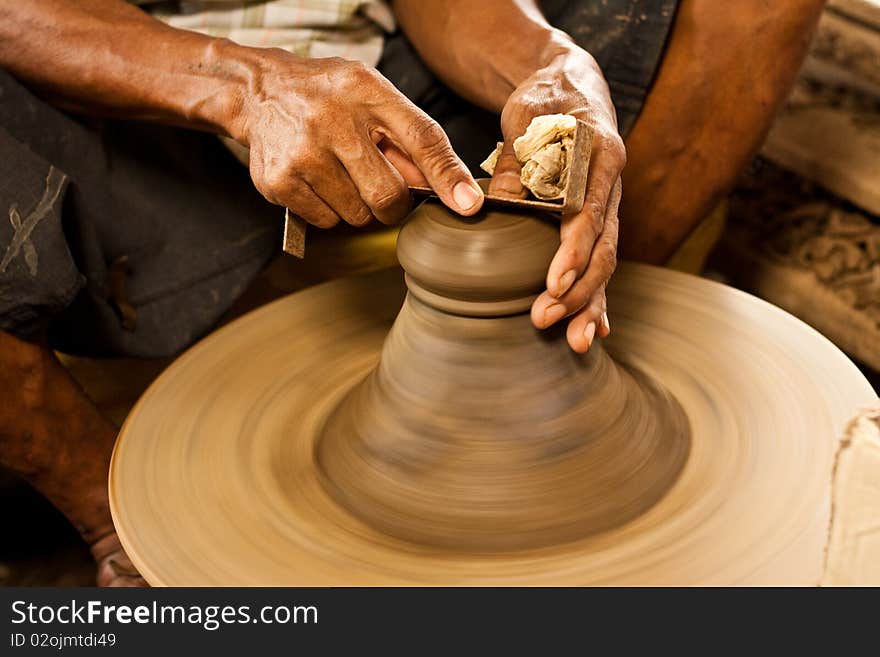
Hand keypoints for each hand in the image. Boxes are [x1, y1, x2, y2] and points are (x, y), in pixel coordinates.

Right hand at [228, 50, 483, 226]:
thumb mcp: (373, 96)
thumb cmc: (328, 97)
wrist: (259, 94)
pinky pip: (327, 222)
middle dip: (392, 202)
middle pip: (388, 196)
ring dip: (358, 205)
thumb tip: (449, 189)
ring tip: (340, 172)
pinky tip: (317, 180)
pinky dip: (329, 210)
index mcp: (366, 92)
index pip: (420, 138)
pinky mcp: (280, 182)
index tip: (469, 206)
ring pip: (357, 215)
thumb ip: (412, 137)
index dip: (447, 177)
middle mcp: (332, 122)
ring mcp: (303, 154)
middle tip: (378, 183)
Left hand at [489, 46, 624, 353]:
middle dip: (579, 290)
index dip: (575, 250)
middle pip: (604, 247)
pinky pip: (602, 262)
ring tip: (577, 343)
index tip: (554, 283)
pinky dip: (598, 296)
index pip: (590, 211)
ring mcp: (609, 205)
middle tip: (544, 319)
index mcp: (601, 154)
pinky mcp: (600, 220)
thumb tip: (499, 203)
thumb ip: (517, 161)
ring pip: (607, 262)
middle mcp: (612, 184)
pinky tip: (598, 329)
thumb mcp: (526, 117)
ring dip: (591, 303)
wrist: (571, 85)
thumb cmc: (546, 99)